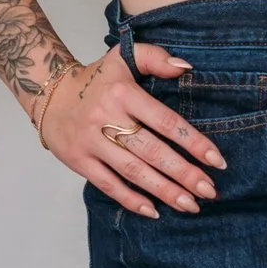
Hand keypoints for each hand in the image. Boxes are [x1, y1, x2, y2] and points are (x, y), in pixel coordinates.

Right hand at [40, 42, 226, 216]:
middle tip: (209, 190)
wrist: (50, 94)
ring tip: (190, 205)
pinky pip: (108, 184)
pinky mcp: (79, 161)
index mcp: (123, 93)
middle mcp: (107, 118)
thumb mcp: (124, 56)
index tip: (216, 160)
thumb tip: (185, 68)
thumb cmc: (96, 79)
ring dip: (163, 191)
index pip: (164, 120)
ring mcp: (91, 142)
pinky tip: (153, 211)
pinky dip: (130, 200)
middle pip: (152, 151)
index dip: (193, 141)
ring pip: (133, 171)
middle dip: (183, 173)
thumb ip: (155, 58)